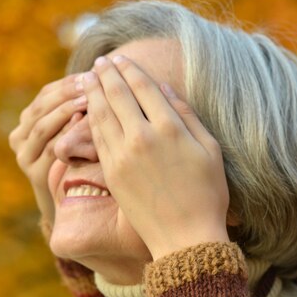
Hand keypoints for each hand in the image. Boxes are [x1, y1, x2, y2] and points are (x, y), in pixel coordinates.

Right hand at [9, 74, 86, 224]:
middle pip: (41, 107)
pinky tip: (85, 127)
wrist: (78, 203)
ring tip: (89, 101)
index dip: (68, 83)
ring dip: (65, 111)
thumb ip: (81, 109)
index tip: (92, 74)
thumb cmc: (86, 159)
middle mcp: (20, 137)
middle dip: (67, 94)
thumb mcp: (80, 131)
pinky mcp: (35, 176)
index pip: (46, 93)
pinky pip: (50, 151)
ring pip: (42, 127)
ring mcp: (25, 157)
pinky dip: (66, 137)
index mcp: (29, 120)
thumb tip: (104, 74)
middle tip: (91, 84)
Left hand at [82, 56, 229, 259]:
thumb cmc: (206, 194)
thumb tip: (166, 90)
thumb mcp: (209, 150)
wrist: (185, 237)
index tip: (122, 59)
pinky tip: (88, 109)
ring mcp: (123, 155)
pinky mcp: (111, 172)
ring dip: (93, 92)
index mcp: (170, 128)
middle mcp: (143, 137)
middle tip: (100, 62)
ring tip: (87, 77)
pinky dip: (90, 118)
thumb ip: (188, 116)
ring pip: (102, 113)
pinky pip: (96, 137)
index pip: (144, 88)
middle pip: (118, 95)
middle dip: (107, 74)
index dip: (131, 70)